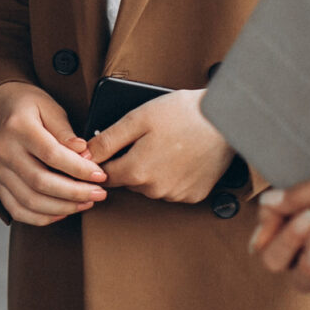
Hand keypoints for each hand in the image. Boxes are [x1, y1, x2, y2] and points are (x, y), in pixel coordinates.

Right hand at [0, 83, 107, 225]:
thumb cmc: (28, 106)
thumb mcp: (50, 107)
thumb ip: (65, 131)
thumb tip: (83, 152)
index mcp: (18, 127)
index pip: (51, 155)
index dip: (79, 169)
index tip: (101, 175)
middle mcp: (4, 151)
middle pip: (41, 182)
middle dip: (75, 193)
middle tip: (99, 194)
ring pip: (30, 201)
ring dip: (62, 207)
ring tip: (86, 203)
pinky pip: (17, 210)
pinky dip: (41, 217)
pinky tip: (62, 212)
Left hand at [92, 89, 234, 203]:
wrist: (225, 120)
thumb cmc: (182, 114)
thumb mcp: (137, 119)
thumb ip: (107, 140)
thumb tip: (84, 155)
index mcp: (137, 171)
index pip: (105, 176)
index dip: (105, 161)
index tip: (112, 149)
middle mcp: (155, 190)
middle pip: (128, 181)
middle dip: (129, 163)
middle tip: (145, 140)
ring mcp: (176, 195)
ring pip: (149, 186)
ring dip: (150, 171)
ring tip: (165, 145)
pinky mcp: (193, 196)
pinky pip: (172, 189)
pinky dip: (171, 176)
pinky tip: (180, 157)